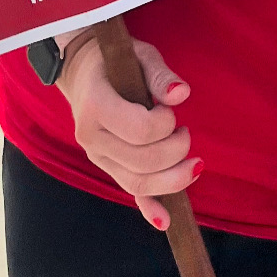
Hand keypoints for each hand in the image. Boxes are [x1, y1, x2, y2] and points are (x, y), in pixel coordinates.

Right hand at [60, 36, 198, 227]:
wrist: (83, 71)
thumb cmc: (115, 60)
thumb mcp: (138, 55)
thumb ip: (159, 75)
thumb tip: (181, 95)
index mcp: (96, 106)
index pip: (138, 130)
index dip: (165, 123)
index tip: (170, 109)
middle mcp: (91, 137)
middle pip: (141, 161)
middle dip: (175, 152)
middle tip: (186, 133)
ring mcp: (97, 156)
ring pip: (136, 182)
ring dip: (172, 179)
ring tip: (194, 164)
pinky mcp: (107, 165)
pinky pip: (129, 190)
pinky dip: (149, 207)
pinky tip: (166, 221)